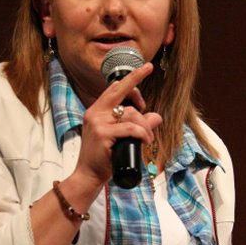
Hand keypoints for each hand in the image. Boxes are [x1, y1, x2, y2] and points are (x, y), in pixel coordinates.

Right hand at [72, 62, 161, 190]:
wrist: (89, 175)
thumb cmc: (104, 157)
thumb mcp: (122, 137)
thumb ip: (138, 125)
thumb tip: (156, 116)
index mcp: (97, 111)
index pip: (114, 89)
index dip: (131, 79)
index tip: (145, 69)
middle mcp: (95, 113)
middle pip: (120, 91)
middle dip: (136, 81)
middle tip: (149, 70)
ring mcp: (97, 122)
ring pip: (130, 114)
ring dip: (145, 126)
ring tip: (148, 139)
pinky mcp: (102, 133)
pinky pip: (129, 128)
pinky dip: (141, 133)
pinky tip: (146, 140)